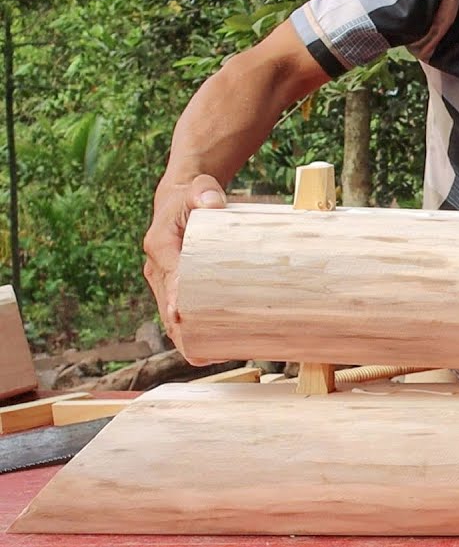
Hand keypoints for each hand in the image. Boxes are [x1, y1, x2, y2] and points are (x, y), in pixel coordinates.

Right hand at [143, 174, 225, 364]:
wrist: (182, 202)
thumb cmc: (193, 197)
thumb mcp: (198, 189)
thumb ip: (204, 192)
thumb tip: (213, 202)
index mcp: (160, 245)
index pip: (168, 273)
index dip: (175, 294)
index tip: (181, 313)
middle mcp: (158, 268)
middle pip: (167, 304)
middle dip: (182, 327)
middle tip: (204, 348)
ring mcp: (165, 282)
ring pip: (171, 316)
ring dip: (186, 337)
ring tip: (210, 356)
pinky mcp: (174, 290)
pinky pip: (178, 317)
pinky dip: (189, 335)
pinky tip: (208, 351)